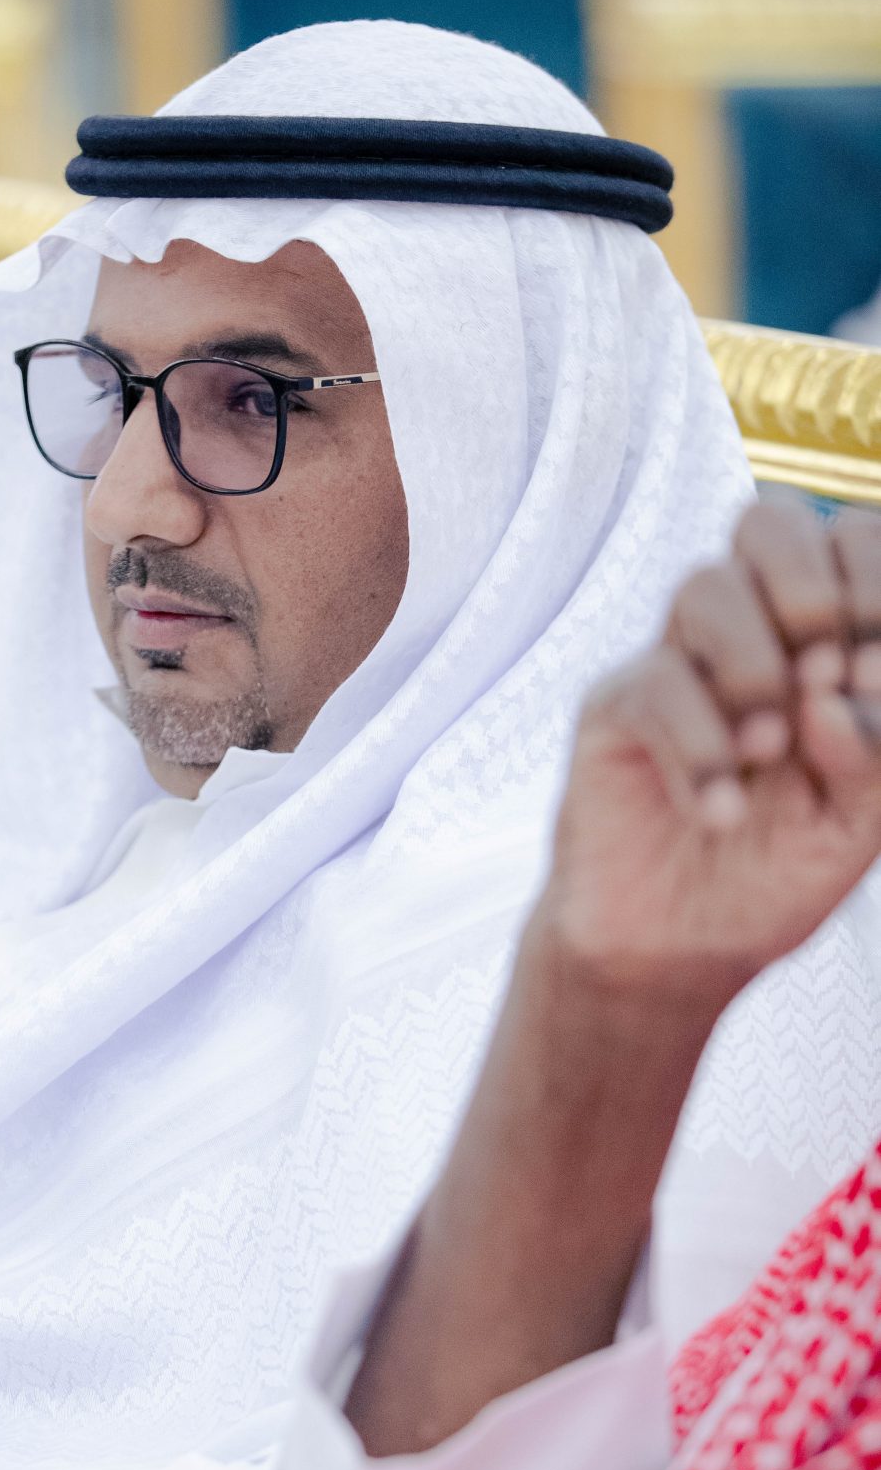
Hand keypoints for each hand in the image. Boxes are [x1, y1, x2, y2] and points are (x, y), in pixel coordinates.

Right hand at [543, 498, 880, 1017]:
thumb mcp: (859, 827)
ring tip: (767, 751)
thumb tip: (835, 693)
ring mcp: (678, 665)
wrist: (677, 952)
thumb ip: (875, 755)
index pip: (854, 541)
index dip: (874, 582)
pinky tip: (720, 810)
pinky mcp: (615, 710)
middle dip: (812, 589)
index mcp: (823, 640)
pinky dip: (700, 749)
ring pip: (706, 584)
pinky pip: (654, 686)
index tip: (873, 676)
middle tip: (823, 677)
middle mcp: (750, 634)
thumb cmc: (774, 873)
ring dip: (752, 666)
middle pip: (769, 518)